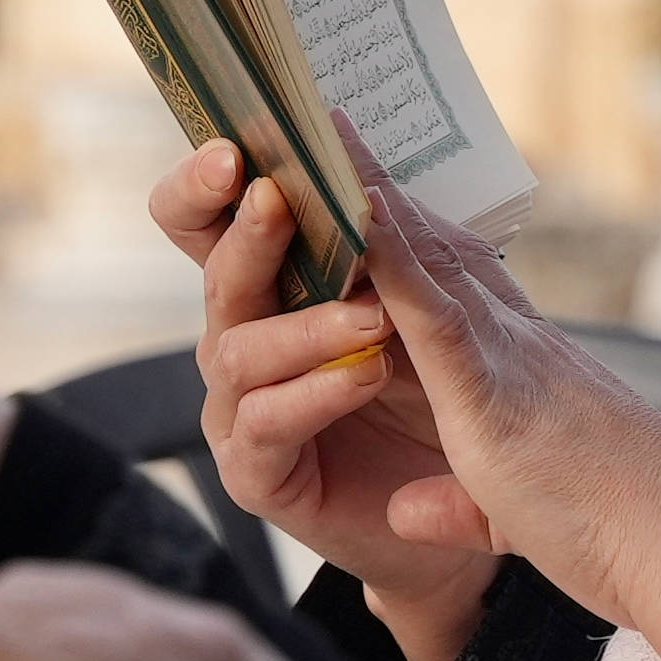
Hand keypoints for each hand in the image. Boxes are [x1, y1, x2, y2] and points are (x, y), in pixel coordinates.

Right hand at [149, 141, 490, 660]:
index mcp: (269, 286)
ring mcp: (241, 408)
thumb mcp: (415, 304)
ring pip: (237, 351)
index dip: (203, 183)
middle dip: (245, 234)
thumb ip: (380, 239)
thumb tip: (360, 145)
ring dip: (305, 328)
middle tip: (275, 199)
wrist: (457, 515)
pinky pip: (264, 424)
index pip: (207, 222)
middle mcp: (241, 340)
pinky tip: (363, 379)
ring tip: (374, 321)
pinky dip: (314, 396)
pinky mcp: (257, 472)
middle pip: (216, 274)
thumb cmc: (431, 400)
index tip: (234, 145)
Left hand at [354, 133, 660, 660]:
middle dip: (374, 190)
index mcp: (519, 370)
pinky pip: (429, 307)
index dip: (406, 235)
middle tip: (321, 124)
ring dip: (365, 196)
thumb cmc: (620, 536)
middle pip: (430, 251)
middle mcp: (514, 345)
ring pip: (423, 258)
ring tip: (314, 132)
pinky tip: (350, 208)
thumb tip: (405, 506)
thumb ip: (459, 501)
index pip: (451, 286)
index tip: (367, 184)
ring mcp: (506, 359)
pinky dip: (389, 254)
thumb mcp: (517, 514)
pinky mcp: (493, 391)